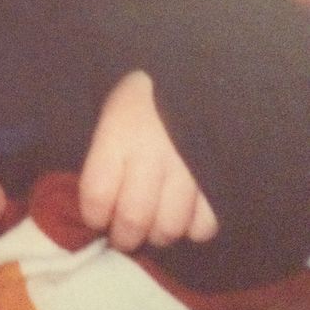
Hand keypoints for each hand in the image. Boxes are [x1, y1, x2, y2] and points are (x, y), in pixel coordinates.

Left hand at [79, 69, 218, 250]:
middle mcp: (152, 154)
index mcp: (118, 133)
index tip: (95, 217)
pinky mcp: (217, 178)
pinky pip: (204, 226)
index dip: (93, 215)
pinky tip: (183, 212)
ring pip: (169, 227)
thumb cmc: (141, 96)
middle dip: (123, 236)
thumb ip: (101, 153)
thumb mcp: (109, 111)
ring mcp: (188, 168)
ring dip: (156, 234)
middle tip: (122, 234)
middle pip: (133, 218)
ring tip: (152, 224)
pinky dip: (191, 227)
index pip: (97, 194)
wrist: (192, 73)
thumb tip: (93, 201)